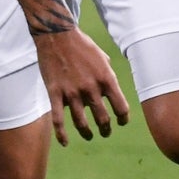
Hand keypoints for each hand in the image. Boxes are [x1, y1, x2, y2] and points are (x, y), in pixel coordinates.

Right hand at [32, 29, 129, 145]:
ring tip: (90, 136)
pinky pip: (58, 120)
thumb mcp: (102, 57)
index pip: (121, 108)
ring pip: (81, 123)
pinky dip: (62, 135)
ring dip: (87, 133)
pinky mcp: (55, 93)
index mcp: (106, 78)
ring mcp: (72, 92)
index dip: (123, 119)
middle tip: (105, 131)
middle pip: (103, 118)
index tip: (121, 122)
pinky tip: (65, 143)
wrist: (57, 35)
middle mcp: (91, 88)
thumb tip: (111, 88)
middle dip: (106, 129)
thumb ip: (108, 75)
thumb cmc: (82, 45)